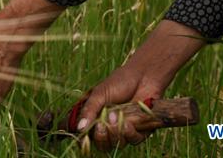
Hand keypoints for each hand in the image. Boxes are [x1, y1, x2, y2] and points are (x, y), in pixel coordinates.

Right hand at [76, 19, 205, 151]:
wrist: (144, 77)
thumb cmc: (119, 82)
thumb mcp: (99, 94)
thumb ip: (89, 110)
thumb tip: (79, 128)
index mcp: (97, 118)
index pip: (88, 136)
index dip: (86, 139)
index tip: (86, 133)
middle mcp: (110, 127)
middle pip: (102, 145)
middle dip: (101, 137)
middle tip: (102, 125)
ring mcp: (124, 130)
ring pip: (117, 144)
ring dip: (115, 133)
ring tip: (115, 116)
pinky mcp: (140, 131)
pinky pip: (133, 141)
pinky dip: (129, 133)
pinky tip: (128, 122)